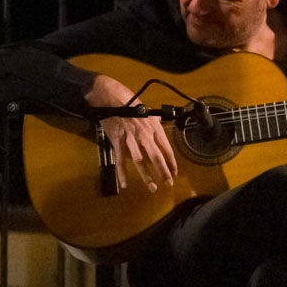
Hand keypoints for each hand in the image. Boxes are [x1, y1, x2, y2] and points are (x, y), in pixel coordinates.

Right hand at [90, 75, 177, 192]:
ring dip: (146, 175)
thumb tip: (160, 128)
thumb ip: (154, 123)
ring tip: (152, 188)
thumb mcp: (148, 111)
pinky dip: (122, 173)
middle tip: (168, 183)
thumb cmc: (130, 103)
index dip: (172, 162)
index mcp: (154, 127)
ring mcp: (130, 139)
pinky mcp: (118, 141)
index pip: (166, 148)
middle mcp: (144, 135)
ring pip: (140, 160)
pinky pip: (120, 159)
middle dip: (163, 171)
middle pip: (156, 156)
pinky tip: (125, 184)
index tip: (175, 172)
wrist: (111, 98)